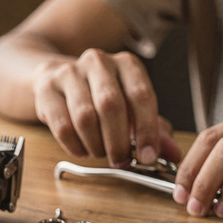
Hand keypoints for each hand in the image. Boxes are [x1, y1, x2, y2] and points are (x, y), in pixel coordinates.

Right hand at [31, 49, 180, 164]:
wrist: (57, 79)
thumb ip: (154, 130)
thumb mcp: (132, 109)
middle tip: (122, 161)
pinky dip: (75, 145)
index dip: (146, 130)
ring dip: (96, 145)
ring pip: (85, 117)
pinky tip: (83, 149)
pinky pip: (62, 125)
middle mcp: (99, 62)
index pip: (141, 96)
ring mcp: (70, 72)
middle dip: (118, 142)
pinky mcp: (47, 88)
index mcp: (127, 65)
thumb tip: (175, 155)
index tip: (147, 157)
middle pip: (111, 106)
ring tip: (101, 153)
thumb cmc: (102, 96)